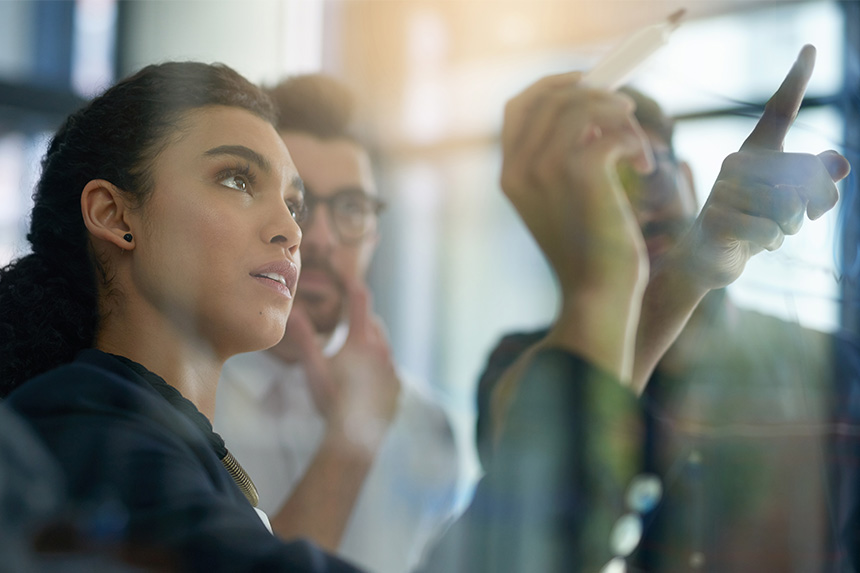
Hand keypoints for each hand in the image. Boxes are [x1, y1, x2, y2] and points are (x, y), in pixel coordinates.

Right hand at [283, 278, 400, 450]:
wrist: (354, 437)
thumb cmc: (331, 400)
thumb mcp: (313, 368)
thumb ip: (303, 338)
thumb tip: (291, 313)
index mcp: (361, 341)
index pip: (359, 299)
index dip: (351, 281)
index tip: (342, 270)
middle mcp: (382, 350)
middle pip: (372, 322)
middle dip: (358, 319)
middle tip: (341, 324)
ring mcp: (392, 369)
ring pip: (382, 345)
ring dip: (368, 343)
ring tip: (349, 355)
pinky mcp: (398, 387)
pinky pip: (388, 367)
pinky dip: (376, 365)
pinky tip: (362, 379)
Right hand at [500, 72, 653, 298]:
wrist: (596, 294)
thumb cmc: (587, 250)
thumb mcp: (562, 200)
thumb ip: (560, 158)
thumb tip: (589, 112)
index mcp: (509, 175)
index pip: (517, 106)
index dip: (552, 85)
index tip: (586, 83)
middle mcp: (519, 169)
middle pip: (550, 96)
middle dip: (593, 92)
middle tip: (625, 109)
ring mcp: (545, 170)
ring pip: (581, 106)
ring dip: (619, 116)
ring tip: (637, 146)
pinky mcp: (580, 174)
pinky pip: (610, 129)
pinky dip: (634, 140)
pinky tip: (643, 165)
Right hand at [670, 44, 849, 289]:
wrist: (706, 259)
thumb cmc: (751, 224)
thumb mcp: (789, 203)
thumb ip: (816, 182)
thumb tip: (840, 163)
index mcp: (756, 153)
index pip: (780, 111)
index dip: (796, 80)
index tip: (810, 48)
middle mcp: (736, 163)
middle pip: (804, 173)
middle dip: (811, 204)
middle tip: (789, 220)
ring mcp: (723, 190)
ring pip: (789, 206)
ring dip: (788, 228)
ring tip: (766, 231)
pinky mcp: (716, 218)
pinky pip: (769, 230)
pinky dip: (770, 243)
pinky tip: (750, 243)